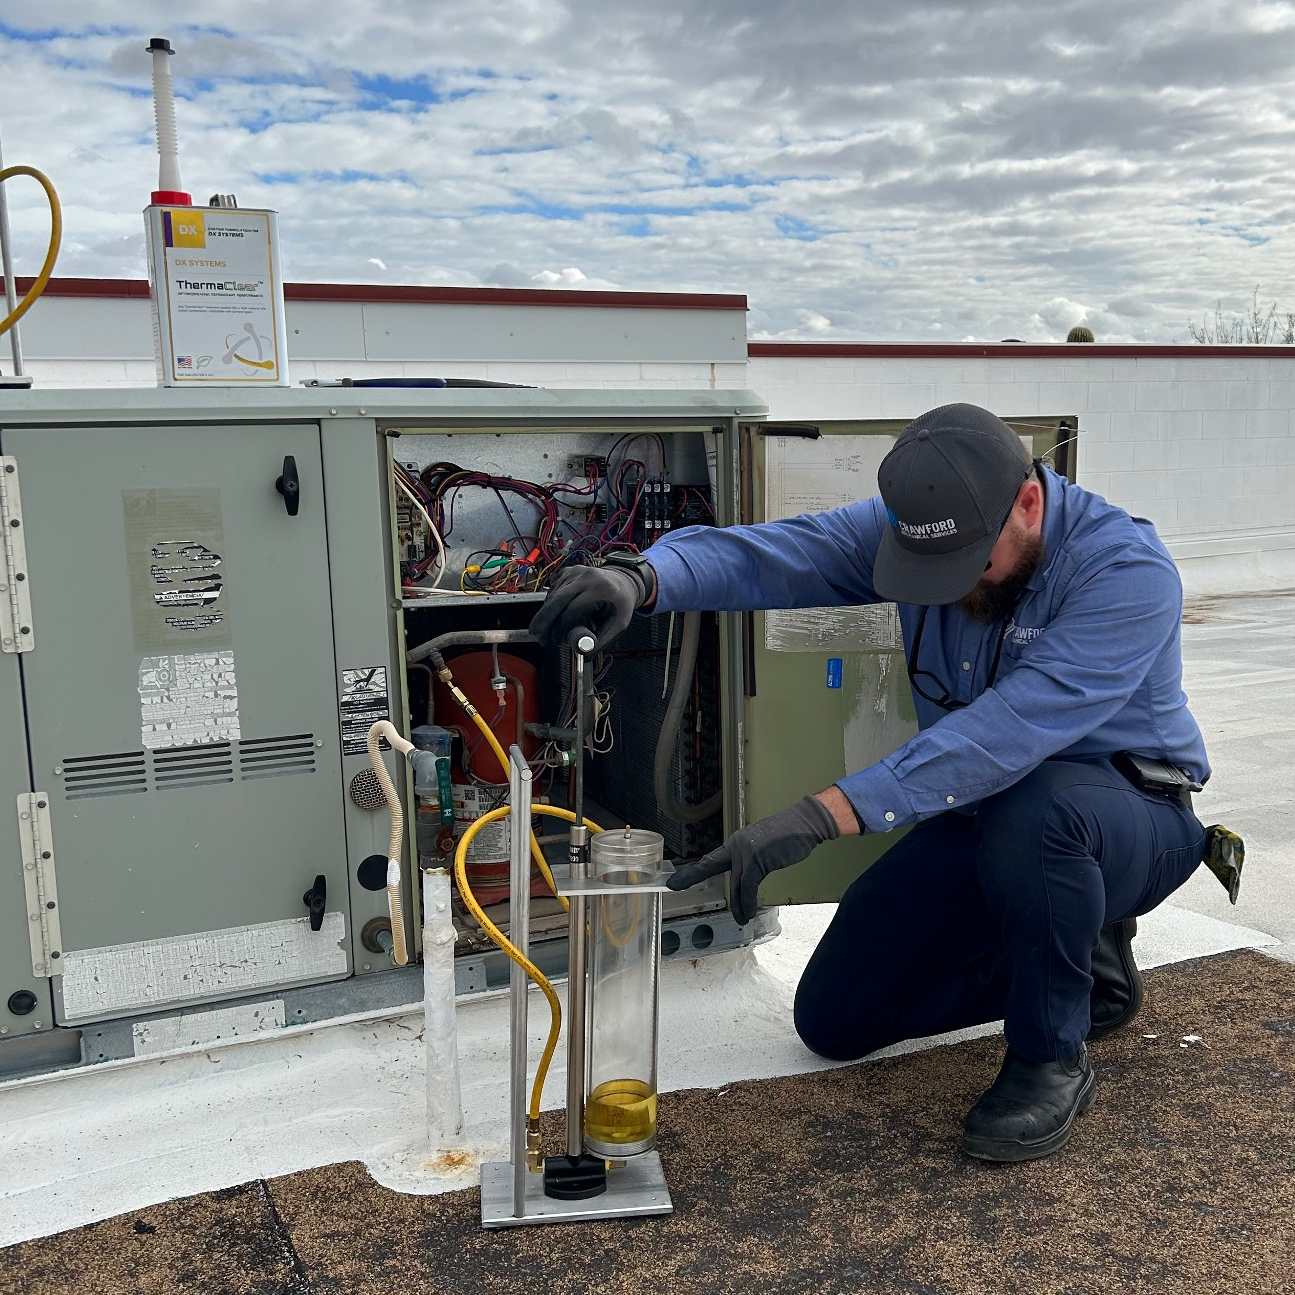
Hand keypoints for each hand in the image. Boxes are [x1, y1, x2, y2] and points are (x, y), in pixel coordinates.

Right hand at [528, 563, 649, 648]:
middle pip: (557, 599)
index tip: (557, 641)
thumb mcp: (619, 625)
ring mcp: (575, 571)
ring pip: (553, 595)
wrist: (623, 582)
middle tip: (537, 635)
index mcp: (600, 589)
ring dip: (547, 614)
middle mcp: (586, 577)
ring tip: (552, 629)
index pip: (572, 609)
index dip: (561, 627)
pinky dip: (551, 603)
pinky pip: (553, 589)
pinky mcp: (567, 571)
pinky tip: (557, 613)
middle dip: (544, 619)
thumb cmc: (620, 605)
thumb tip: (584, 656)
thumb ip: (602, 641)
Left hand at [666, 795, 839, 924]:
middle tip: (673, 886)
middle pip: (712, 866)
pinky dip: (748, 902)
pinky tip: (749, 911)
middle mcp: (737, 845)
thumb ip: (750, 859)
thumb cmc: (788, 836)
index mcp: (736, 842)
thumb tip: (746, 878)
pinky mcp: (758, 860)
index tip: (674, 880)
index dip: (691, 871)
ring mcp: (746, 851)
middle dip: (691, 876)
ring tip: (741, 918)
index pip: (710, 859)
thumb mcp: (762, 845)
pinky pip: (748, 887)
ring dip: (738, 905)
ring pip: (735, 884)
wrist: (805, 823)